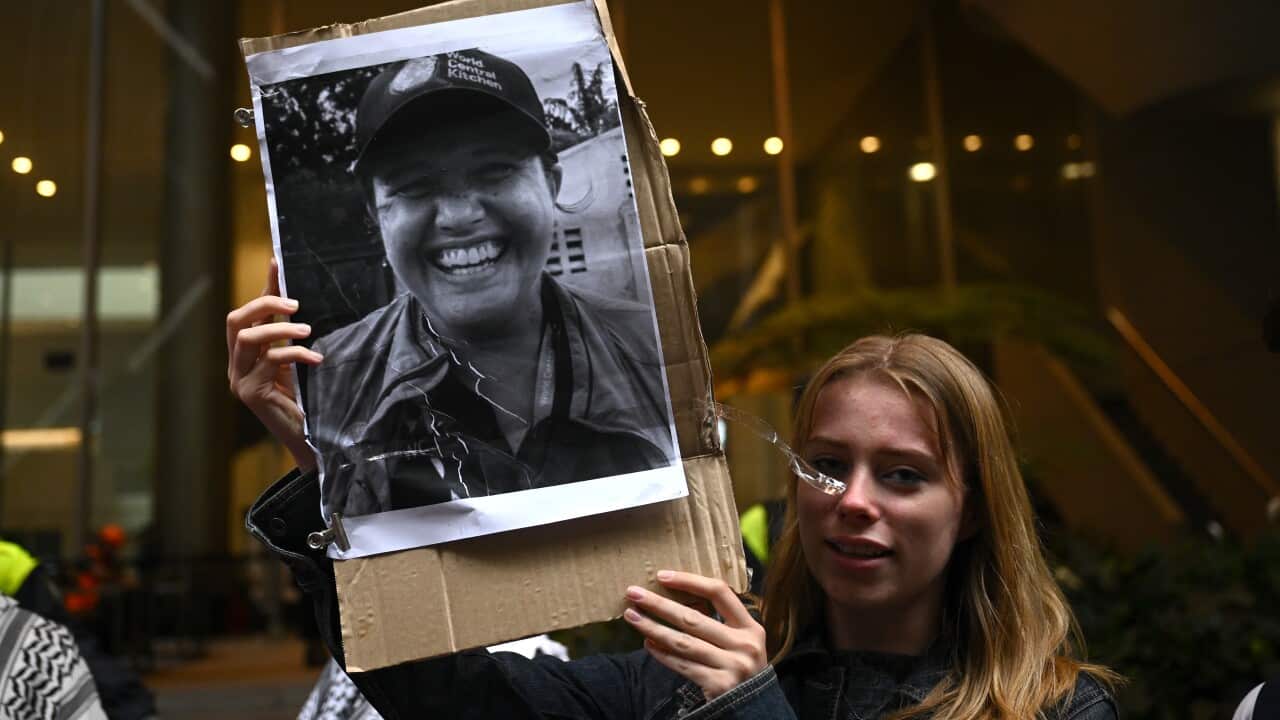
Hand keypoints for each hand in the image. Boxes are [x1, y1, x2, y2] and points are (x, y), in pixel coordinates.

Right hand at [226, 258, 322, 470]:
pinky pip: (270, 361)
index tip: (278, 263)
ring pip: (247, 338)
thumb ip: (295, 333)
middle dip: (262, 305)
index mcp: (246, 355)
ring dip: (279, 329)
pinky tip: (315, 360)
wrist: (311, 437)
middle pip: (235, 321)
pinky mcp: (250, 393)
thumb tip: (301, 299)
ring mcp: (240, 380)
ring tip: (307, 331)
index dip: (263, 288)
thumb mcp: (299, 360)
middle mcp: (236, 365)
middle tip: (294, 304)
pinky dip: (295, 354)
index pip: (247, 314)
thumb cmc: (308, 398)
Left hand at [624, 570, 766, 700]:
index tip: (662, 576)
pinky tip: (648, 643)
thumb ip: (722, 623)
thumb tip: (676, 599)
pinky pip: (683, 665)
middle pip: (693, 618)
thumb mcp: (742, 642)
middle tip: (633, 593)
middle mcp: (744, 644)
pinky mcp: (719, 686)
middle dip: (659, 604)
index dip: (690, 581)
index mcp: (751, 627)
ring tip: (632, 617)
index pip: (719, 592)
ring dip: (653, 628)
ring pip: (683, 642)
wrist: (755, 707)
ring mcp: (733, 666)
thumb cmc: (742, 667)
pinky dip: (663, 654)